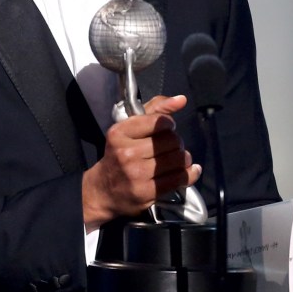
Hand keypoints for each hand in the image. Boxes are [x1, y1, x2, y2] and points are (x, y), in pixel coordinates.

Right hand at [81, 95, 200, 230]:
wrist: (103, 191)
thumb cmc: (119, 155)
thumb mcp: (129, 128)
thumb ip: (155, 109)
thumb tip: (181, 99)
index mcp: (120, 133)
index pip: (159, 121)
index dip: (168, 124)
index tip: (166, 129)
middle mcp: (127, 152)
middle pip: (171, 140)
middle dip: (177, 142)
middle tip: (171, 147)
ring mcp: (137, 174)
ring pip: (178, 159)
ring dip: (183, 158)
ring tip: (176, 160)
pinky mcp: (147, 192)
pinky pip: (179, 178)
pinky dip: (189, 174)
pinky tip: (189, 171)